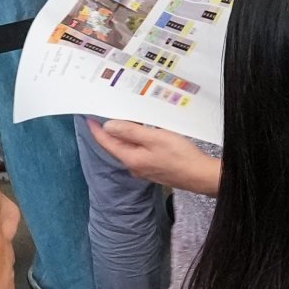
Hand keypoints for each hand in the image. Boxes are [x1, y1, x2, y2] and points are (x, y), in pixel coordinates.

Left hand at [88, 118, 220, 195]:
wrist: (200, 175)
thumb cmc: (180, 155)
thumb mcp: (154, 138)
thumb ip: (130, 132)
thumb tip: (107, 126)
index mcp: (131, 158)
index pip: (106, 142)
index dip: (96, 129)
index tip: (88, 116)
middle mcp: (134, 166)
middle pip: (116, 146)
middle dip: (110, 130)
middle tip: (106, 112)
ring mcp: (144, 169)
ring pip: (128, 149)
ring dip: (124, 134)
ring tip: (123, 118)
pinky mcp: (154, 168)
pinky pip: (139, 152)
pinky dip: (136, 140)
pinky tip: (142, 132)